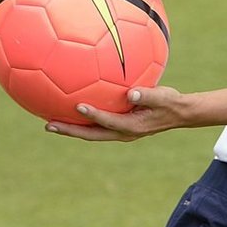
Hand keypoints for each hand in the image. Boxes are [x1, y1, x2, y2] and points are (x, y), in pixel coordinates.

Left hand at [45, 85, 194, 142]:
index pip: (109, 121)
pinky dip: (81, 122)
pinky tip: (69, 111)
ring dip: (71, 129)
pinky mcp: (117, 127)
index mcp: (132, 126)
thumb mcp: (164, 97)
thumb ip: (148, 94)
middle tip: (49, 125)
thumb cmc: (170, 102)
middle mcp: (123, 132)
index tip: (78, 105)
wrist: (177, 113)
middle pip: (91, 134)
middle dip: (70, 131)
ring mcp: (119, 132)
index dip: (94, 115)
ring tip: (50, 123)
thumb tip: (131, 92)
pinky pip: (95, 126)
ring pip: (91, 133)